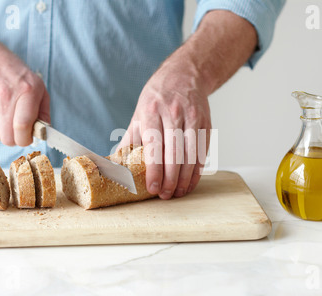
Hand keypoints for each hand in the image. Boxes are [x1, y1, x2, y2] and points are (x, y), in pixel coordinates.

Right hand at [0, 48, 49, 145]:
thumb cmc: (18, 77)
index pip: (23, 126)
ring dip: (3, 134)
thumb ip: (43, 113)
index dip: (26, 139)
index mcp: (27, 91)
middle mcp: (5, 96)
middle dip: (15, 139)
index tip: (28, 137)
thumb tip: (43, 134)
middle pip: (8, 137)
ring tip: (7, 119)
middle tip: (18, 131)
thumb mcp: (39, 88)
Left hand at [119, 58, 211, 199]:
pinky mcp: (206, 123)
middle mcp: (173, 114)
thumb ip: (130, 141)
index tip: (153, 188)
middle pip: (174, 153)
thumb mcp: (139, 114)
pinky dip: (197, 170)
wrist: (185, 74)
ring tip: (178, 193)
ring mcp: (192, 118)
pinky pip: (202, 151)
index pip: (154, 145)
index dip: (154, 169)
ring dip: (185, 178)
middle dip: (171, 179)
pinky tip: (191, 181)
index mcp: (152, 112)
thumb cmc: (158, 98)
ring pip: (191, 154)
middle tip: (165, 195)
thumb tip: (116, 166)